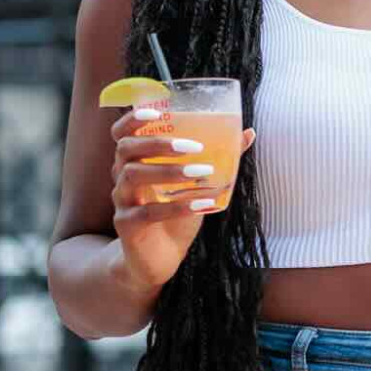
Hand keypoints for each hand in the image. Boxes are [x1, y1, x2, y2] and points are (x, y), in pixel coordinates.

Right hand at [110, 108, 254, 293]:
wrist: (160, 258)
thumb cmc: (177, 214)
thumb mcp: (198, 184)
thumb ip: (219, 158)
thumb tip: (248, 133)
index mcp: (136, 161)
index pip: (122, 132)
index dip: (133, 119)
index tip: (157, 111)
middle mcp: (122, 177)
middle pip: (126, 149)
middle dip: (158, 143)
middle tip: (194, 147)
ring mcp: (122, 201)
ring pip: (133, 176)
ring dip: (169, 171)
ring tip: (203, 172)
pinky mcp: (127, 226)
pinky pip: (147, 213)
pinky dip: (178, 207)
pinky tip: (204, 205)